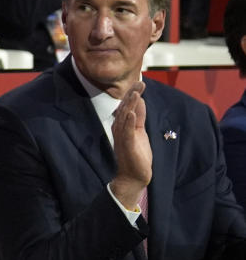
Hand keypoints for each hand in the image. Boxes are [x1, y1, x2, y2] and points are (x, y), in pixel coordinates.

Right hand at [109, 82, 151, 209]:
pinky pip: (127, 131)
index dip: (133, 94)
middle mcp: (120, 128)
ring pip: (125, 117)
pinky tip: (131, 113)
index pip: (128, 106)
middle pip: (125, 108)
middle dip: (132, 95)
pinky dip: (128, 121)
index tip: (140, 83)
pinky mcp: (126, 145)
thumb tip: (141, 101)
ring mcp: (122, 136)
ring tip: (135, 93)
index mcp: (123, 124)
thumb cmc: (137, 155)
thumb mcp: (141, 132)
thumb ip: (140, 117)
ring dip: (130, 105)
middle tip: (139, 83)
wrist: (134, 176)